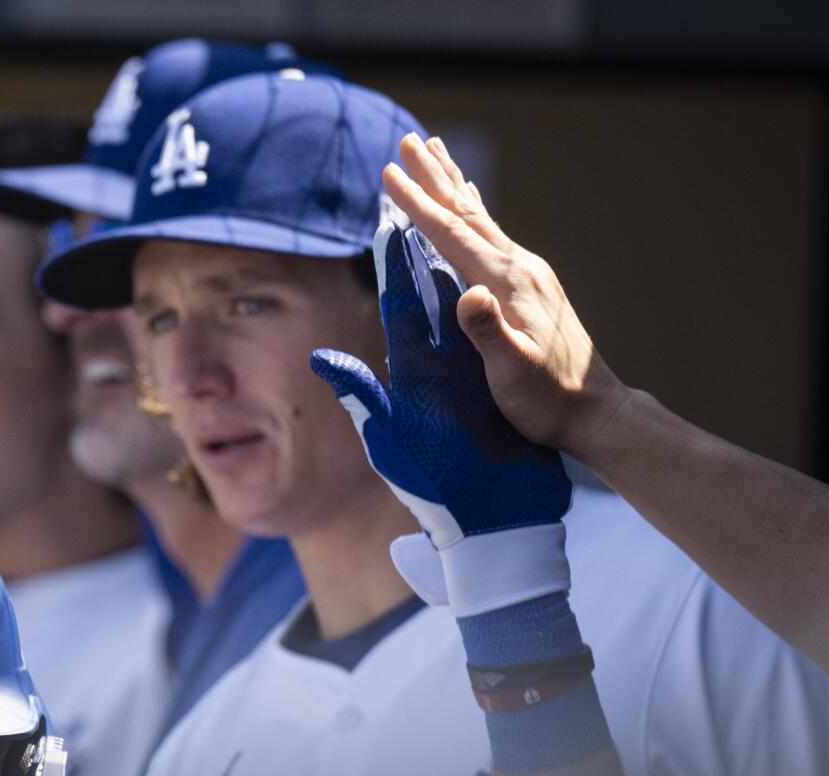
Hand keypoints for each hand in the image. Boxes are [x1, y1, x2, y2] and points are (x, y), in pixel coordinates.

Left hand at [310, 218, 571, 614]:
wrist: (494, 528)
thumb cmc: (437, 492)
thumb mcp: (391, 442)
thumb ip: (361, 396)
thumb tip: (318, 357)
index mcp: (413, 376)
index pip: (401, 306)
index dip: (396, 261)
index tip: (389, 214)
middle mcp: (444, 369)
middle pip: (435, 295)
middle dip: (429, 248)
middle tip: (425, 194)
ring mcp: (479, 377)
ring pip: (471, 310)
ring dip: (465, 263)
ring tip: (463, 214)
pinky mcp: (509, 391)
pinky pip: (503, 337)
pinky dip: (499, 302)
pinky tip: (503, 267)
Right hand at [381, 133, 631, 458]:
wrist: (594, 410)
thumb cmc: (547, 398)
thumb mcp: (513, 371)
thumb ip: (489, 332)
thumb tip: (467, 295)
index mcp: (508, 281)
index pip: (453, 234)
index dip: (418, 205)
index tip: (389, 174)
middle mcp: (519, 266)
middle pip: (467, 212)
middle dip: (434, 176)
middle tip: (408, 140)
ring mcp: (527, 273)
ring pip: (480, 218)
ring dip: (453, 185)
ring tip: (435, 152)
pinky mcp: (529, 284)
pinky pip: (492, 235)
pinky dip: (473, 211)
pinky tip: (472, 202)